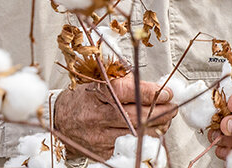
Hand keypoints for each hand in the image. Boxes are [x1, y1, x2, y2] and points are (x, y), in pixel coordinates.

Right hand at [54, 76, 177, 158]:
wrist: (59, 121)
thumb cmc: (82, 99)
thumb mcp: (98, 83)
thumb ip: (124, 81)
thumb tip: (154, 87)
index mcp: (97, 93)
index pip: (127, 91)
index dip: (150, 92)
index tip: (167, 92)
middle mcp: (98, 115)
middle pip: (137, 116)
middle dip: (162, 111)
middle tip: (172, 106)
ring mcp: (100, 136)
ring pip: (138, 134)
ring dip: (158, 126)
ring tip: (165, 119)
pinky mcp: (103, 151)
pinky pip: (131, 146)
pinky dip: (146, 138)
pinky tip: (152, 131)